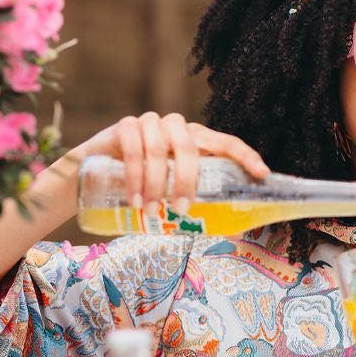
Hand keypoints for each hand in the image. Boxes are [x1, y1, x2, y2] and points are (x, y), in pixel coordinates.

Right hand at [67, 114, 267, 215]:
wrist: (94, 174)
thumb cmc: (142, 186)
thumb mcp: (169, 194)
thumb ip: (195, 206)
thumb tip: (233, 233)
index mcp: (196, 140)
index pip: (225, 142)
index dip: (245, 156)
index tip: (262, 174)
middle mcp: (177, 127)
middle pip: (190, 147)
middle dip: (187, 180)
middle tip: (181, 209)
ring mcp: (151, 123)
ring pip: (160, 150)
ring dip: (155, 184)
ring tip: (148, 211)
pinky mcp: (125, 126)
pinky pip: (134, 149)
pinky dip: (134, 177)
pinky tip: (133, 199)